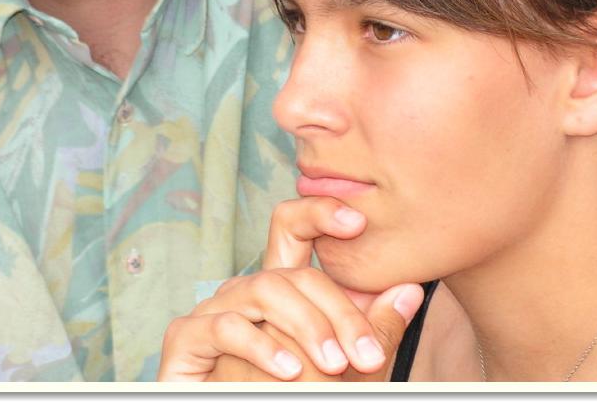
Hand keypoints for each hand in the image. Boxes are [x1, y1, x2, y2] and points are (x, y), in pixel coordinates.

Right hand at [157, 196, 423, 380]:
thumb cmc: (297, 400)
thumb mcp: (350, 369)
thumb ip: (374, 331)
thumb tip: (411, 289)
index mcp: (280, 290)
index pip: (293, 229)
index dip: (319, 213)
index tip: (357, 221)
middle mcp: (245, 293)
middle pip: (291, 271)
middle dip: (337, 311)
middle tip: (369, 356)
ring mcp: (213, 312)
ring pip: (263, 291)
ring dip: (306, 327)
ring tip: (335, 366)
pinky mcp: (186, 339)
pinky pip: (225, 327)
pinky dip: (261, 347)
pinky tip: (291, 369)